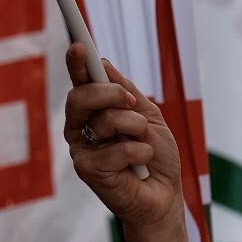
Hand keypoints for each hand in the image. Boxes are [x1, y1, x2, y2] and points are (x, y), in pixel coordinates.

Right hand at [63, 43, 181, 234]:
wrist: (164, 196)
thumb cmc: (156, 158)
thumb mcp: (149, 118)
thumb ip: (127, 93)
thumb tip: (104, 63)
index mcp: (94, 113)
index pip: (80, 83)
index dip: (77, 64)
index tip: (79, 45)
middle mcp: (81, 129)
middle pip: (81, 96)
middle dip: (110, 94)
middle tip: (132, 102)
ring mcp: (81, 150)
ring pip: (104, 120)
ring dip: (135, 128)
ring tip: (144, 143)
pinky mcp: (88, 171)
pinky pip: (118, 148)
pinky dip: (140, 152)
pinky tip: (141, 164)